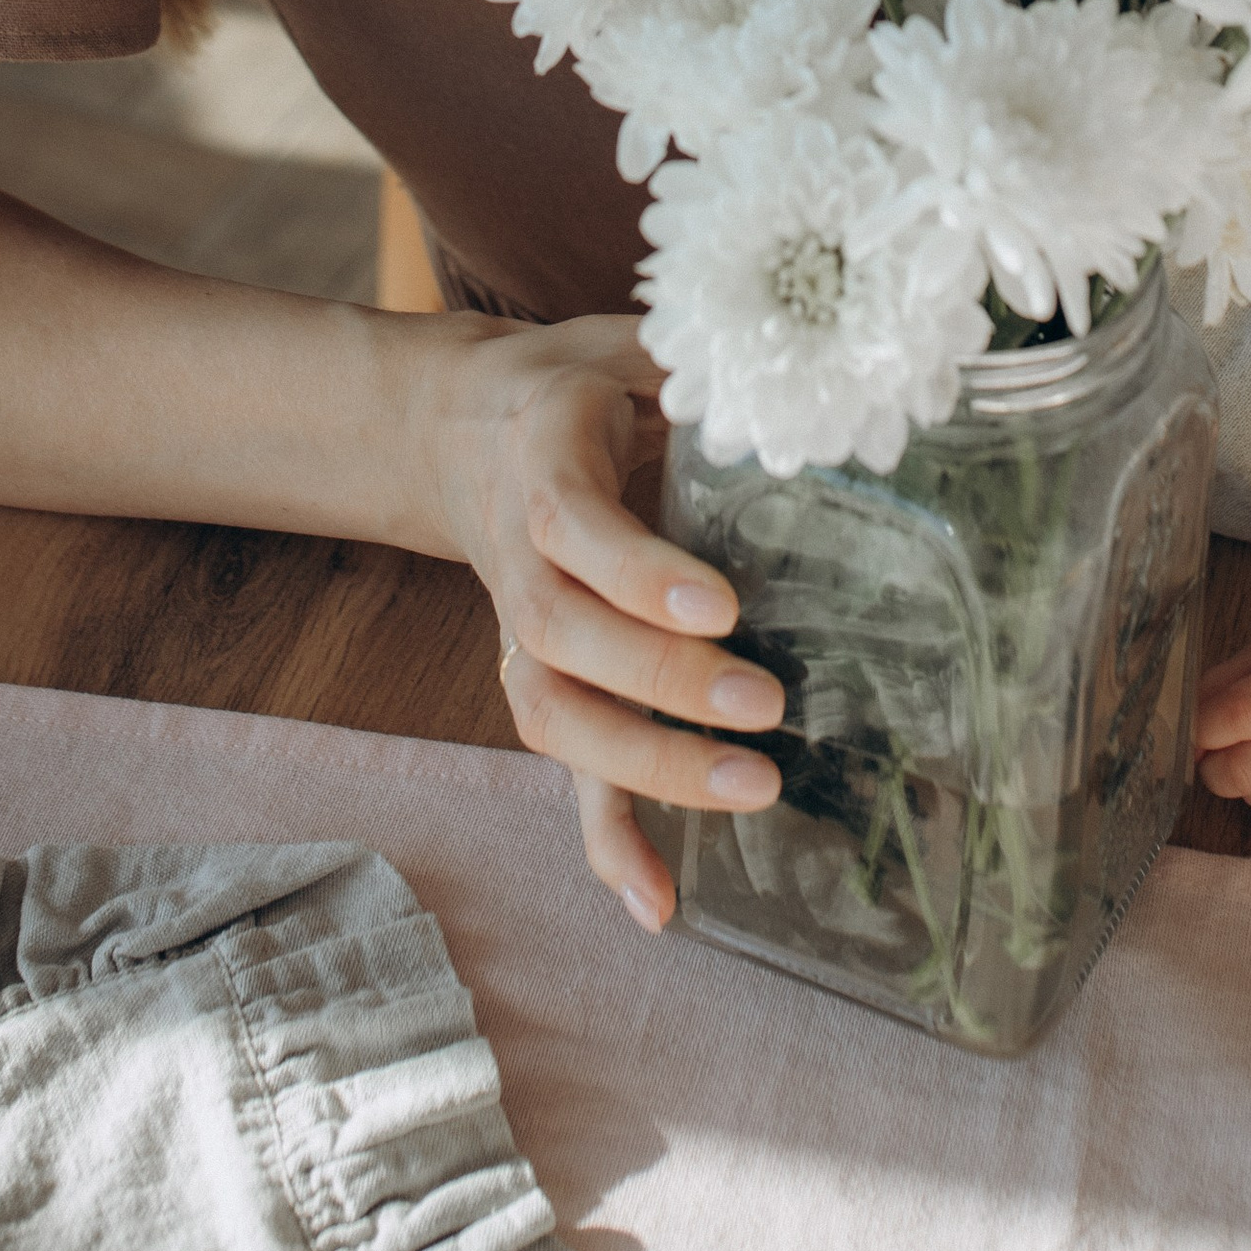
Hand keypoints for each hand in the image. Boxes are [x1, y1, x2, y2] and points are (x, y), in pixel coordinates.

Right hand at [419, 312, 784, 928]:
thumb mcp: (624, 343)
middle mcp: (520, 554)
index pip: (574, 524)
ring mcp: (524, 629)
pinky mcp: (543, 682)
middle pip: (565, 639)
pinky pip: (564, 769)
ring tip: (753, 790)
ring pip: (556, 715)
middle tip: (768, 708)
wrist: (462, 429)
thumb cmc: (575, 385)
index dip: (638, 571)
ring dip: (646, 768)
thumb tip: (788, 361)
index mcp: (543, 459)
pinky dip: (606, 842)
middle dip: (662, 684)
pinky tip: (662, 906)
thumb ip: (692, 355)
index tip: (722, 605)